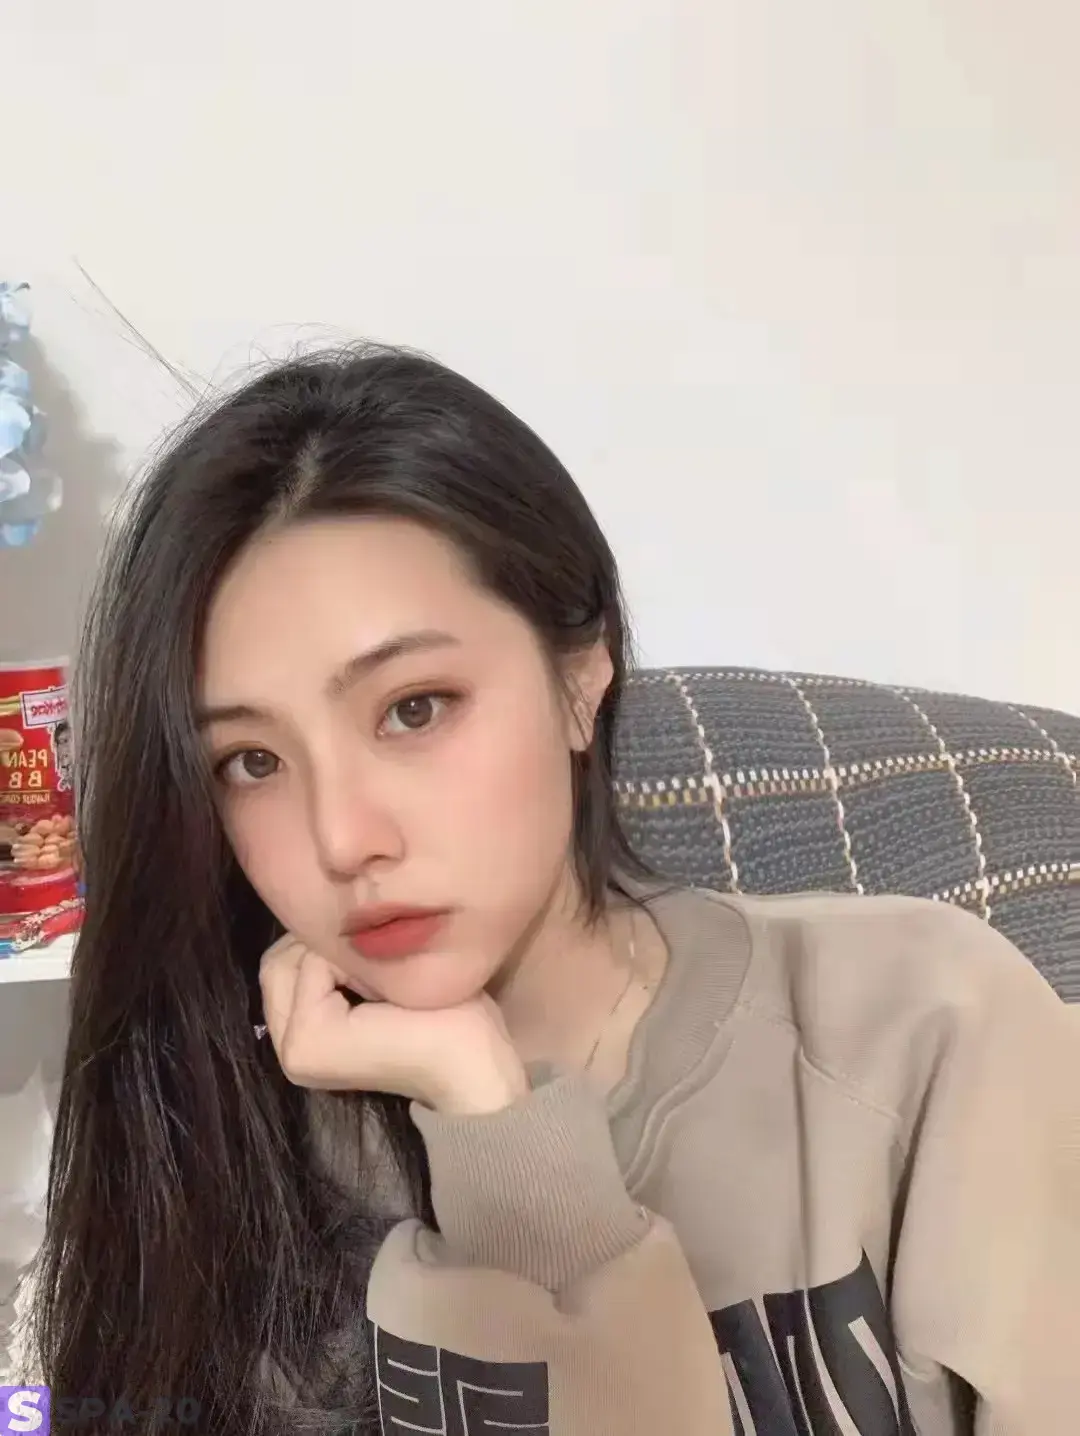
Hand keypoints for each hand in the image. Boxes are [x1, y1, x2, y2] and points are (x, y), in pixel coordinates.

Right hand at [259, 934, 529, 1114]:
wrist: (478, 1066)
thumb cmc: (449, 1017)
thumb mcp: (384, 971)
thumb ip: (342, 951)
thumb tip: (316, 904)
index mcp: (302, 1035)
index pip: (285, 959)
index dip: (328, 943)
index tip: (379, 959)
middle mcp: (286, 1047)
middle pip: (277, 959)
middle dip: (323, 946)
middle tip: (378, 965)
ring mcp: (293, 1050)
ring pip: (287, 958)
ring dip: (336, 951)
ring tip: (382, 978)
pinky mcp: (308, 1042)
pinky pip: (311, 964)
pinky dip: (349, 959)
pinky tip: (386, 986)